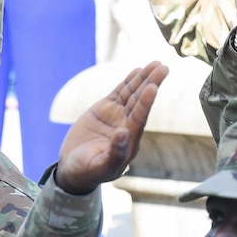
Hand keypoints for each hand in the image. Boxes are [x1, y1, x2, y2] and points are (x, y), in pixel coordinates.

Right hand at [56, 60, 168, 194]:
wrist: (73, 169)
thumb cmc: (88, 173)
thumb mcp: (101, 167)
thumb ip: (114, 153)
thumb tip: (124, 133)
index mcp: (129, 140)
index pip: (140, 117)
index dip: (146, 102)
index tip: (153, 87)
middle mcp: (126, 125)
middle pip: (140, 101)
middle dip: (151, 83)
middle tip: (163, 67)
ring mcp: (116, 116)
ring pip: (132, 94)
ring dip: (143, 79)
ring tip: (155, 64)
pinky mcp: (105, 110)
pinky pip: (119, 93)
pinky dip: (128, 82)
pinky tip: (138, 71)